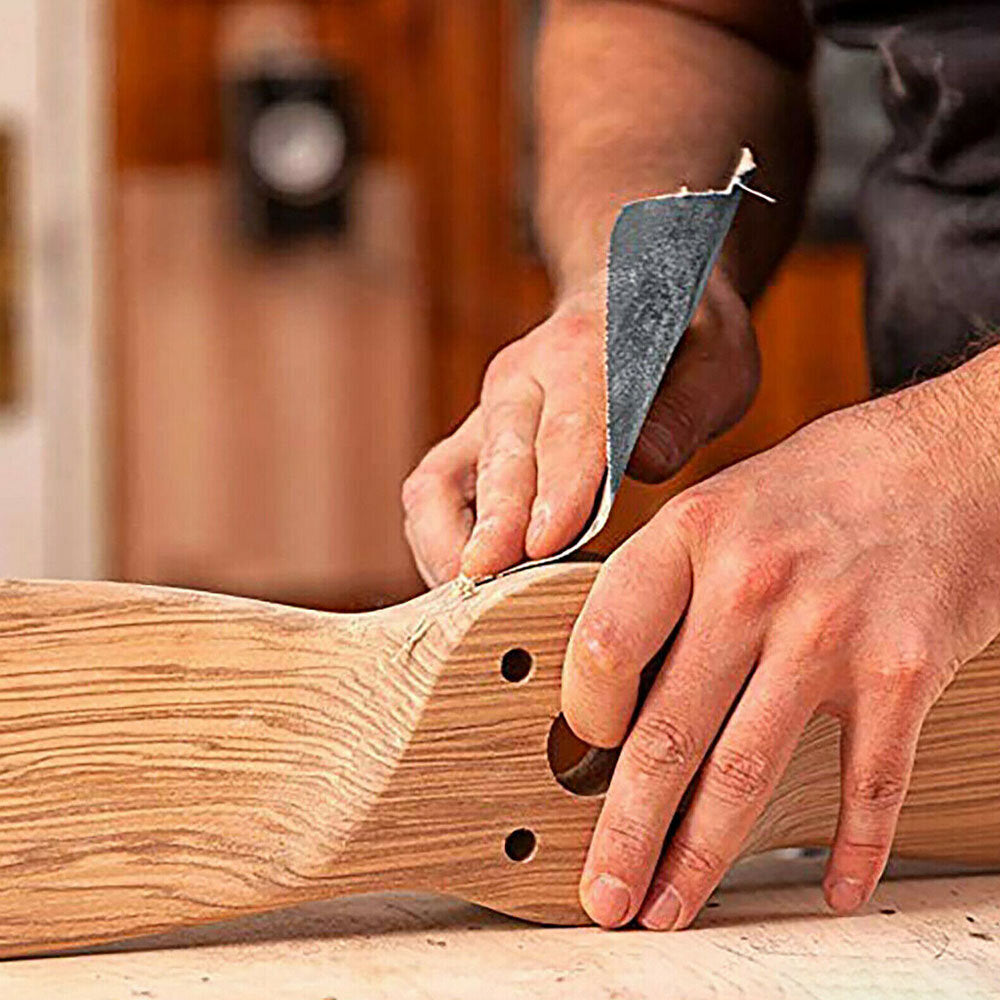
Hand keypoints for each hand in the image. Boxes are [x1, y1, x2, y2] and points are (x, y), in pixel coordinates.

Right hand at [402, 270, 758, 584]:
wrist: (629, 301)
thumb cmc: (680, 343)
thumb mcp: (716, 362)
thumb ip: (685, 409)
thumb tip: (646, 461)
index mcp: (585, 349)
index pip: (569, 424)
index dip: (557, 486)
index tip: (546, 540)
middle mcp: (520, 379)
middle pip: (497, 458)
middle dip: (493, 526)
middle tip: (494, 583)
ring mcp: (486, 415)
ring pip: (438, 482)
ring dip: (450, 544)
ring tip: (476, 603)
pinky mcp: (468, 446)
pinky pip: (431, 499)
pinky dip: (439, 546)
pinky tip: (470, 589)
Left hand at [565, 373, 999, 929]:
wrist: (951, 457)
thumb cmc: (824, 482)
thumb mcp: (721, 503)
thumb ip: (666, 585)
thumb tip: (614, 683)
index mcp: (691, 536)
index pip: (603, 644)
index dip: (582, 715)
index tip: (583, 752)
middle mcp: (752, 586)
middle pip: (667, 732)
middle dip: (625, 831)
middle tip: (602, 895)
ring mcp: (829, 633)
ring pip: (745, 773)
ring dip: (700, 857)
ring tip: (669, 906)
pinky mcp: (903, 672)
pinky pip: (867, 783)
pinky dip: (851, 847)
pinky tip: (831, 888)